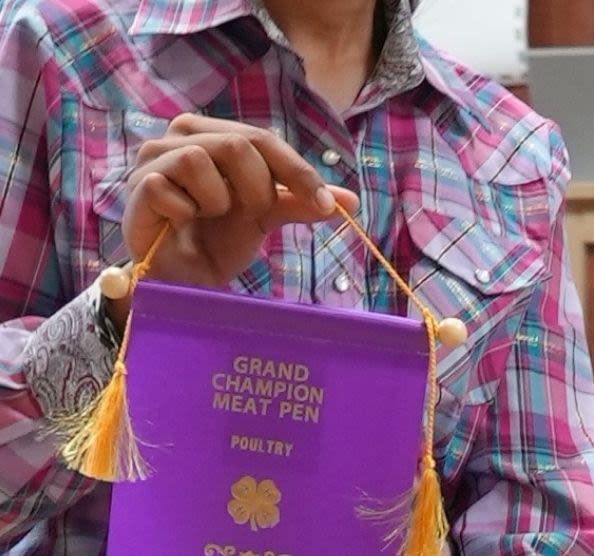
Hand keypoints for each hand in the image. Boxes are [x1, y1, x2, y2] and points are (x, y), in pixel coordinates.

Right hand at [114, 116, 355, 318]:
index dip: (298, 171)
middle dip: (258, 186)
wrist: (183, 276)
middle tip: (254, 213)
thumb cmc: (219, 238)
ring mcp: (153, 157)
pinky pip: (169, 188)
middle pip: (238, 143)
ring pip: (199, 158)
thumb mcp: (266, 217)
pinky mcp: (136, 185)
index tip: (327, 205)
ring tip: (208, 215)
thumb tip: (351, 201)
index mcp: (214, 134)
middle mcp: (180, 135)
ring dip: (218, 199)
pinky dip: (186, 212)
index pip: (264, 139)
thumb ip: (300, 202)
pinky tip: (183, 222)